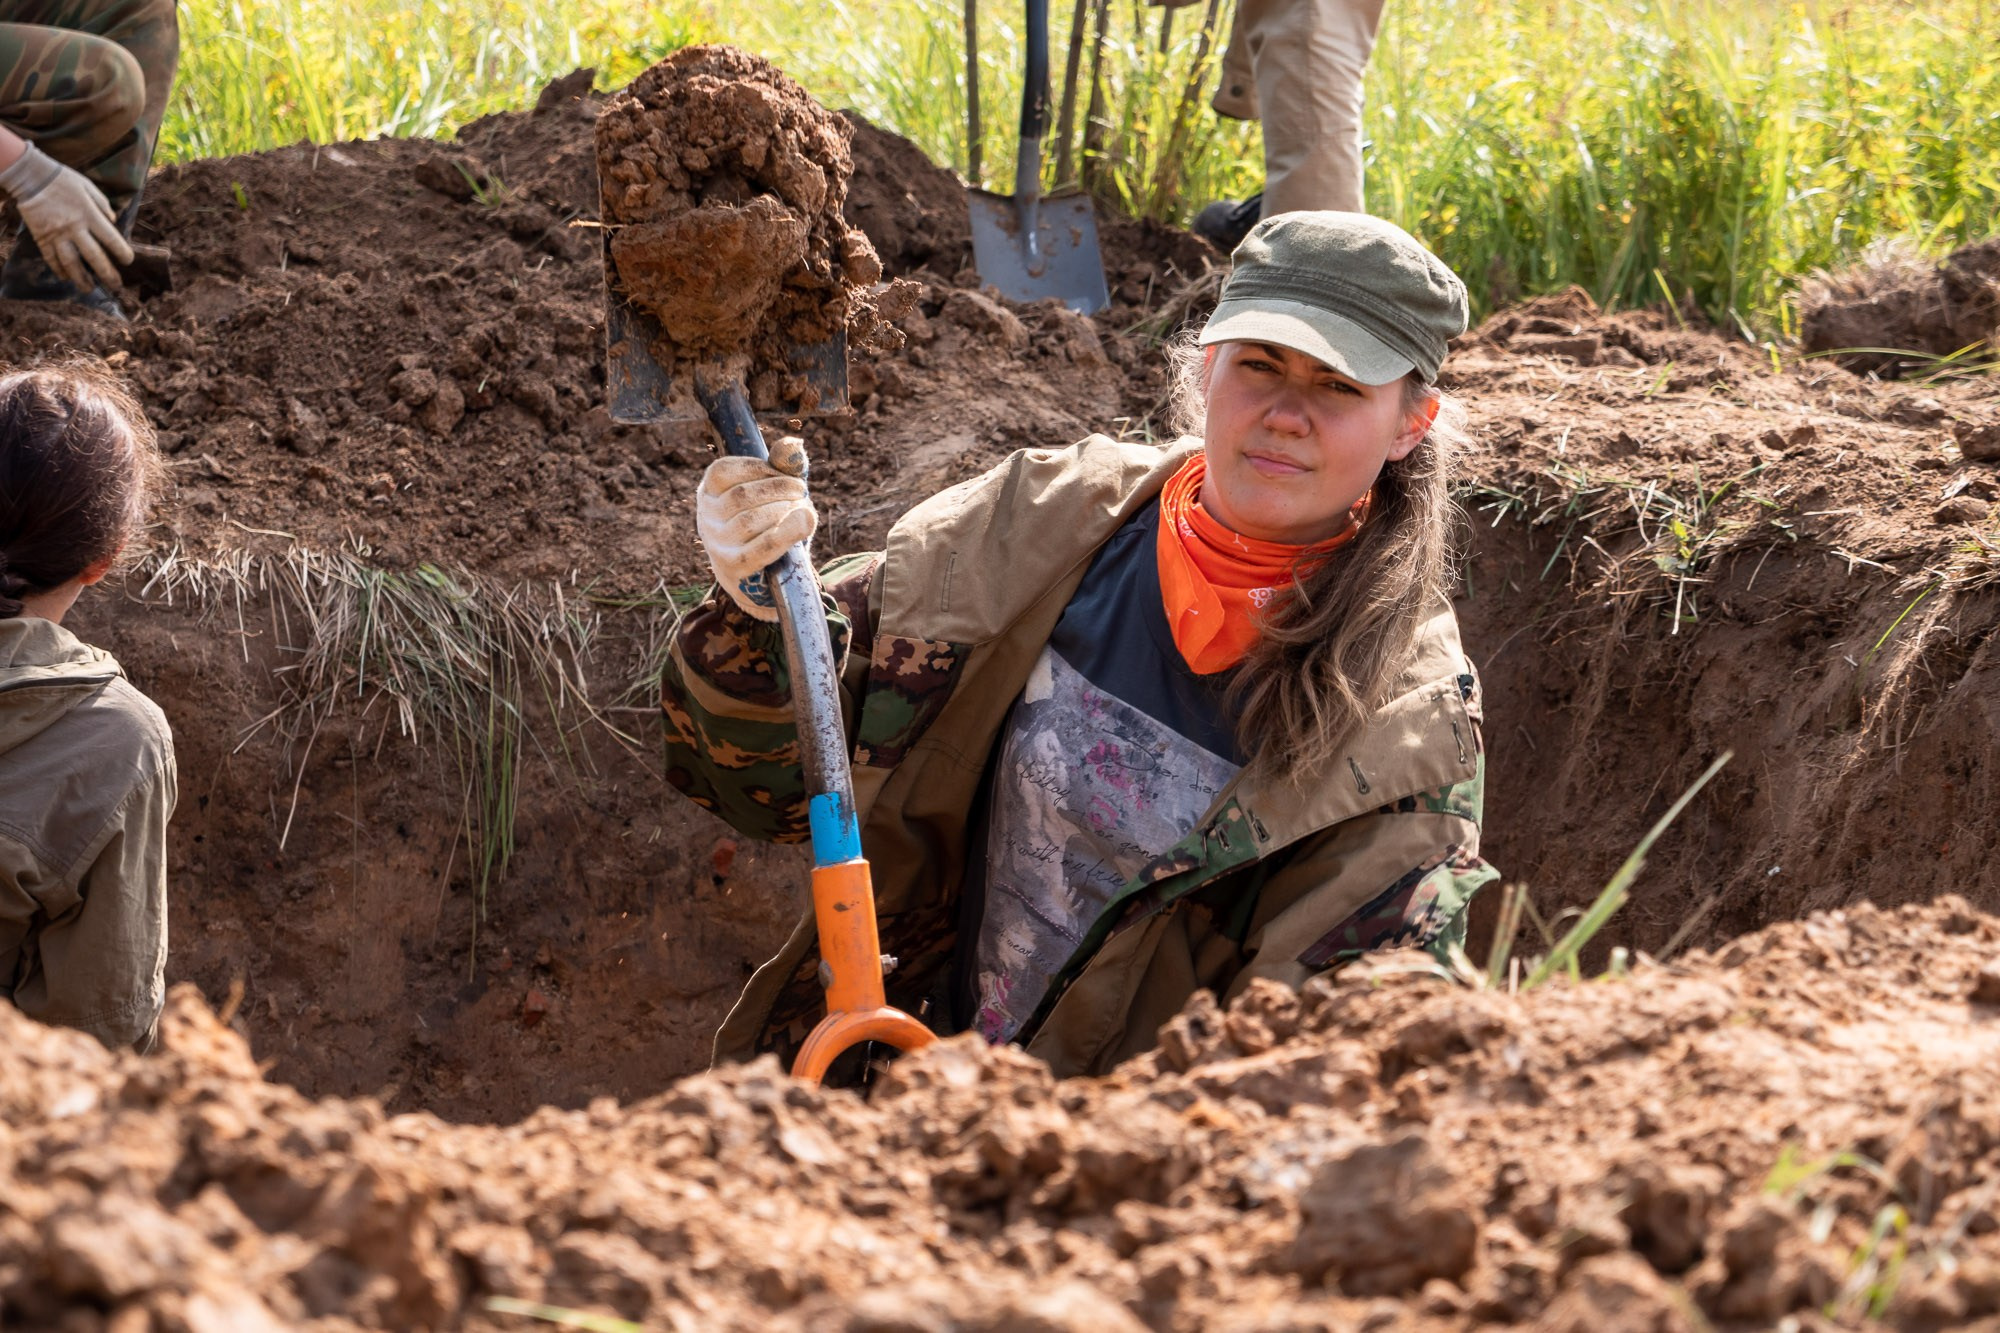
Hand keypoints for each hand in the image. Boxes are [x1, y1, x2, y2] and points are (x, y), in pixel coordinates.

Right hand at [0, 144, 131, 290]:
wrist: (30, 176)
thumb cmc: (63, 180)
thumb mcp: (88, 187)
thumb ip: (103, 205)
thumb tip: (114, 222)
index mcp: (89, 215)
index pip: (111, 239)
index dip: (122, 253)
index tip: (128, 262)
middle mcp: (74, 228)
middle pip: (94, 257)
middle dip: (107, 274)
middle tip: (116, 286)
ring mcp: (56, 235)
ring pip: (71, 263)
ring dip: (81, 279)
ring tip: (89, 289)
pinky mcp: (41, 237)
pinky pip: (50, 258)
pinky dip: (58, 269)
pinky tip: (65, 277)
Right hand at [696, 454, 816, 621]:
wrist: (764, 577)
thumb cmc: (770, 525)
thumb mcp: (774, 494)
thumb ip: (782, 468)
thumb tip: (792, 445)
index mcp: (709, 493)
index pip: (723, 471)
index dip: (759, 468)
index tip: (785, 474)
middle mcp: (706, 518)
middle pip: (741, 496)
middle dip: (779, 489)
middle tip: (801, 492)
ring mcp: (716, 545)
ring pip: (751, 520)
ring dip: (785, 510)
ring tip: (804, 510)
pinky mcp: (733, 568)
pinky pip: (760, 547)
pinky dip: (786, 533)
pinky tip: (806, 522)